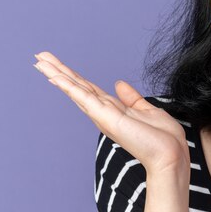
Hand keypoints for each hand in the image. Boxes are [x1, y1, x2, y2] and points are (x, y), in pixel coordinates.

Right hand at [33, 51, 189, 175]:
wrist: (171, 154)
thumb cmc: (163, 139)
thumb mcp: (147, 111)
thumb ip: (131, 98)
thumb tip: (119, 84)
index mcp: (114, 110)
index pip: (89, 89)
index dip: (74, 76)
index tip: (59, 65)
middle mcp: (104, 113)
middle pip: (77, 87)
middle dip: (59, 72)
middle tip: (40, 57)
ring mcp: (103, 115)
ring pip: (76, 90)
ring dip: (57, 74)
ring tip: (40, 61)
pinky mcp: (106, 117)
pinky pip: (84, 98)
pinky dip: (69, 87)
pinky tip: (55, 77)